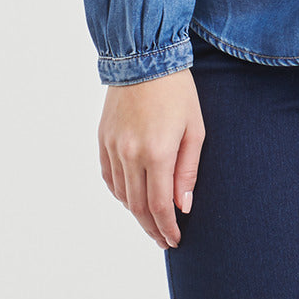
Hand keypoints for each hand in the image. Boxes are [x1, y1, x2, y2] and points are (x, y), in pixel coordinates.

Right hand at [98, 69, 204, 249]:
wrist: (144, 58)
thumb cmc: (177, 91)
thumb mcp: (195, 129)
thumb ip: (188, 170)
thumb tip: (183, 206)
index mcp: (156, 153)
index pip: (159, 206)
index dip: (167, 228)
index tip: (175, 240)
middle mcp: (130, 154)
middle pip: (138, 206)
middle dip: (152, 228)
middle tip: (164, 240)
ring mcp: (113, 147)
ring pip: (122, 195)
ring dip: (137, 213)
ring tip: (152, 222)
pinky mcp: (103, 139)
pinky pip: (109, 177)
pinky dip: (120, 193)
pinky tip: (132, 198)